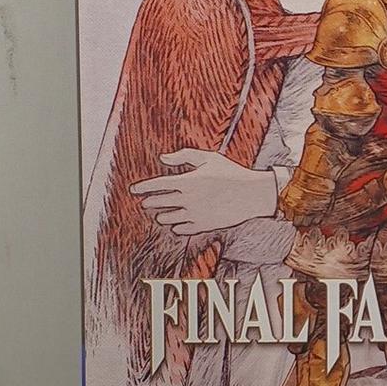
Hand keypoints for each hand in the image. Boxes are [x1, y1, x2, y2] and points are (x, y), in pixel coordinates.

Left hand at [131, 149, 276, 235]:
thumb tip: (162, 158)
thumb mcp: (209, 158)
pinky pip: (181, 229)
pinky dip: (177, 226)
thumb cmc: (231, 172)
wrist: (252, 194)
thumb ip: (184, 156)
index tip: (134, 189)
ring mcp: (194, 214)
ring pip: (167, 218)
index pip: (157, 184)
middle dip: (150, 201)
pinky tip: (176, 224)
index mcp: (187, 181)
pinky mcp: (202, 225)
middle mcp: (188, 199)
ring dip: (162, 215)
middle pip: (159, 202)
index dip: (142, 187)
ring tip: (161, 213)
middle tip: (146, 201)